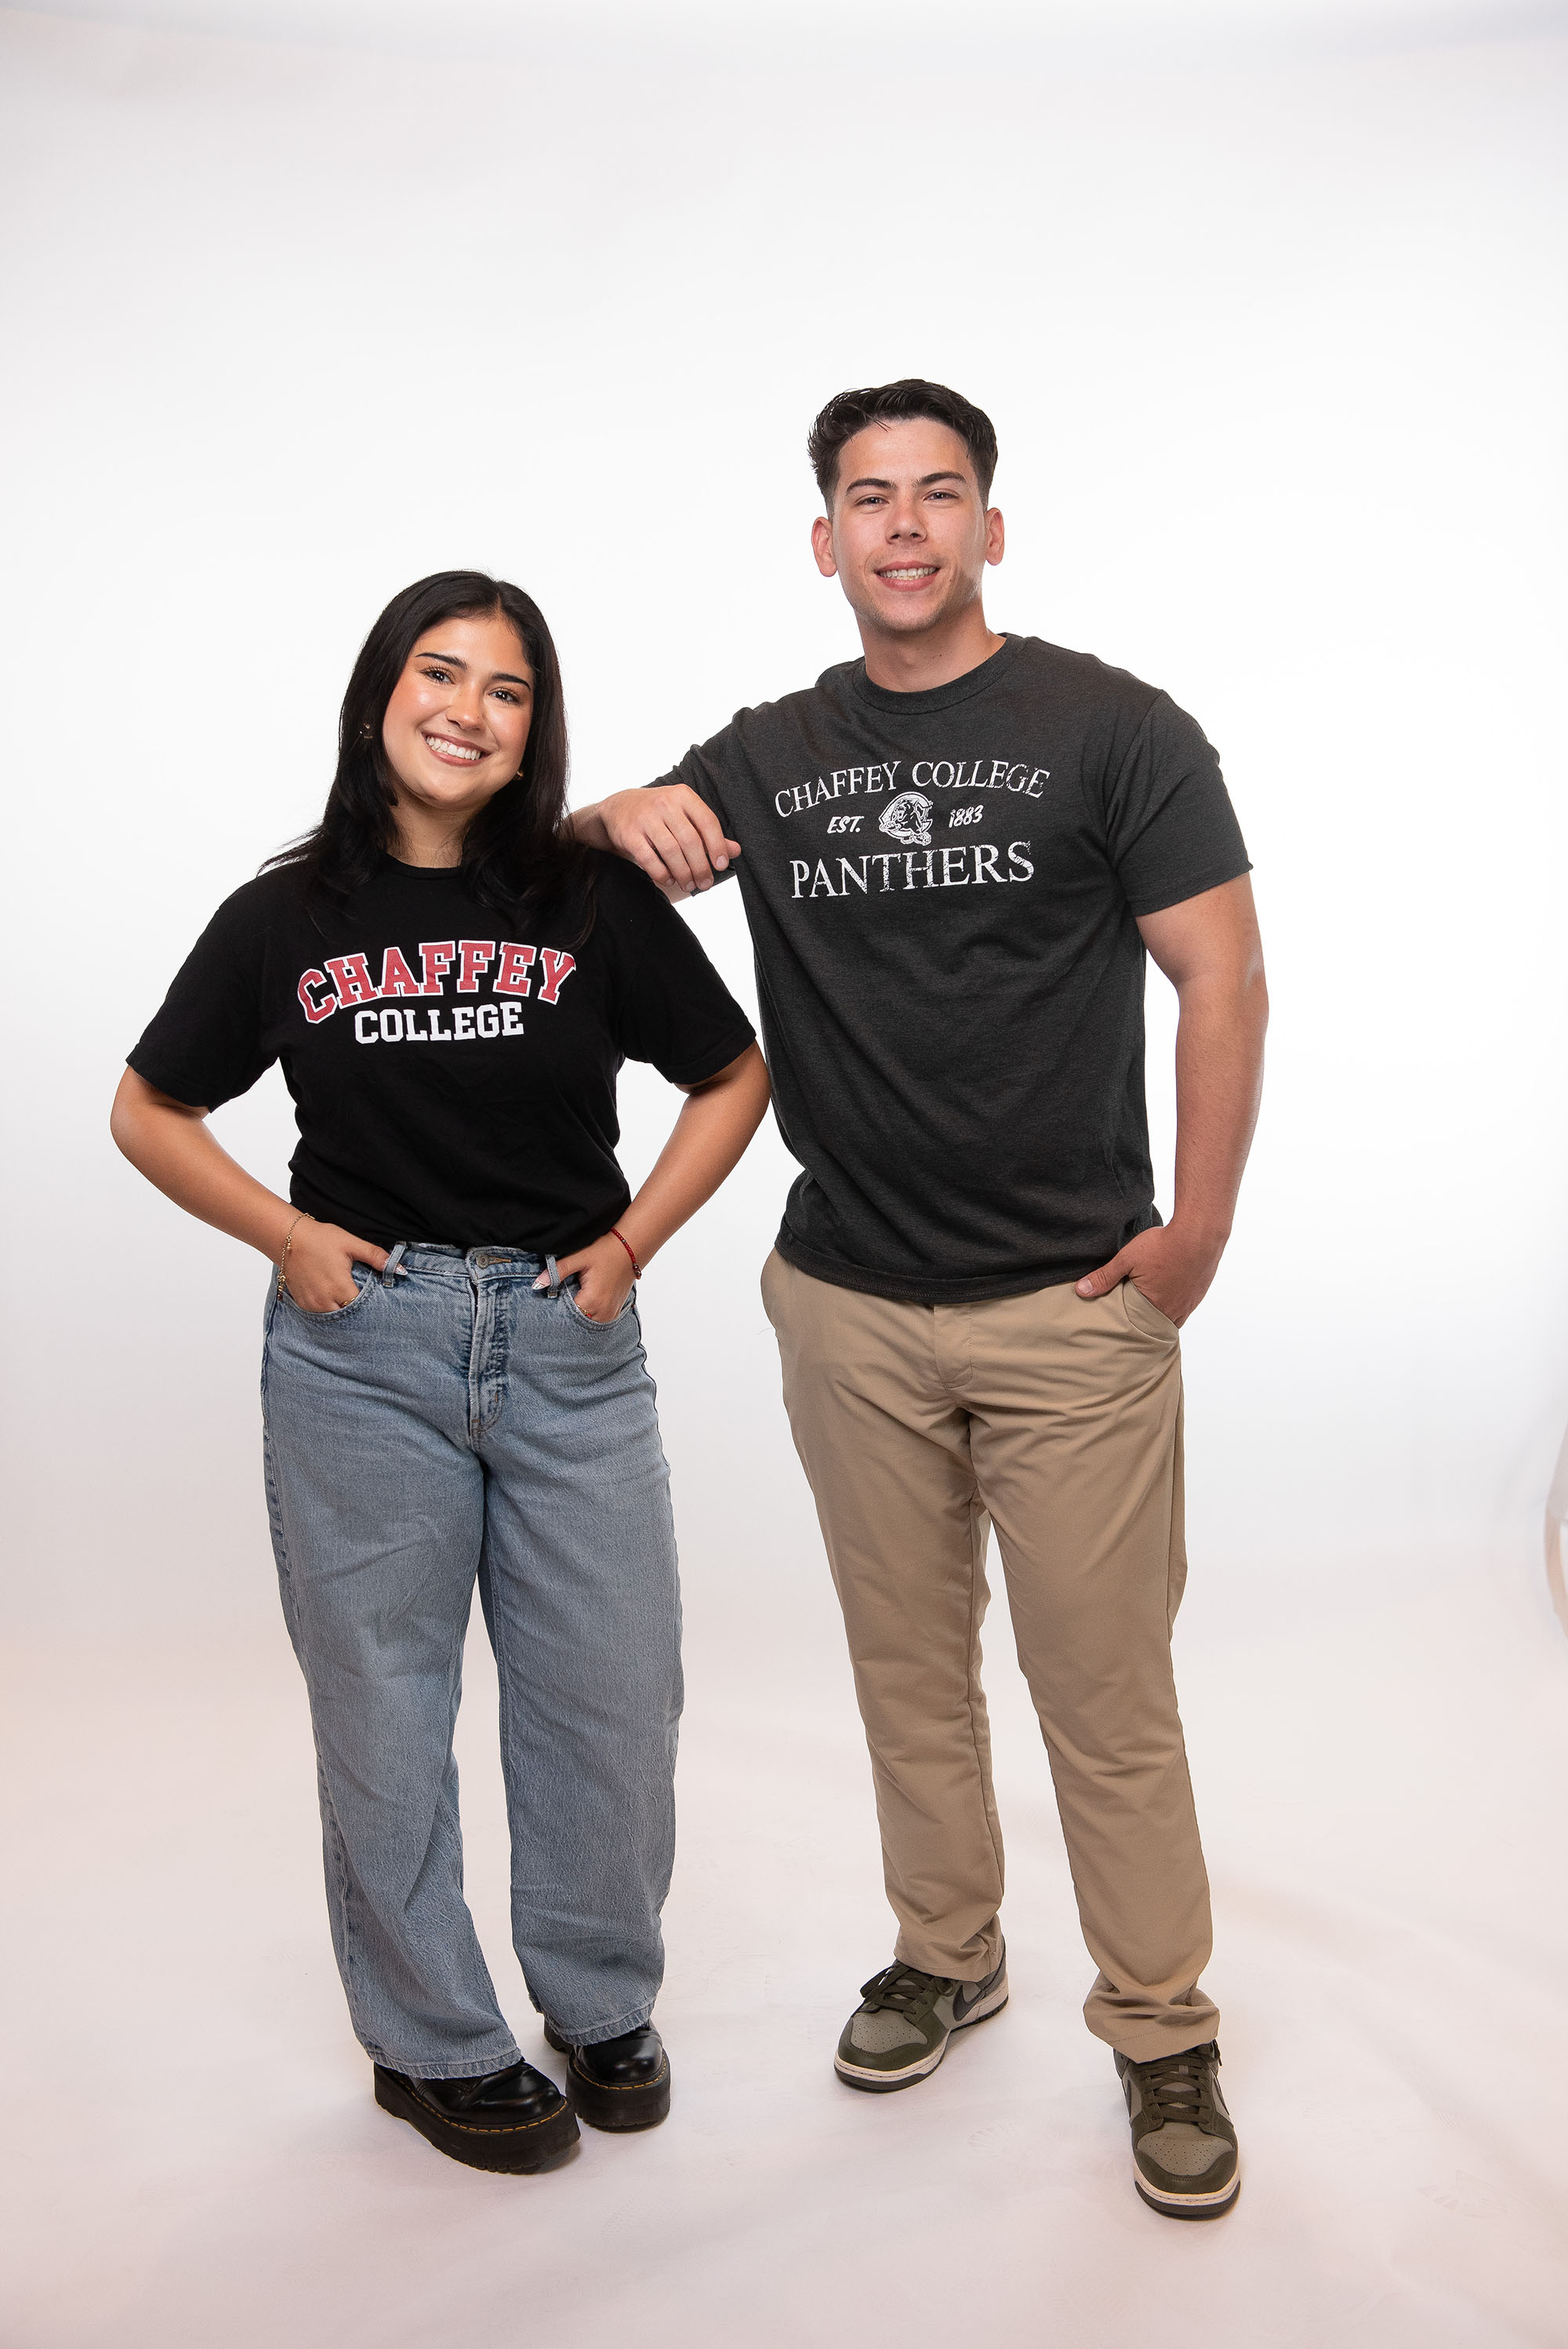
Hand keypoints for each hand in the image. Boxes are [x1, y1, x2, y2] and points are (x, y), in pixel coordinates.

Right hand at [282, 1218, 389, 1311]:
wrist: (289, 1238)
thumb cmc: (321, 1239)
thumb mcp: (351, 1243)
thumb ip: (375, 1256)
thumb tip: (397, 1268)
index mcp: (340, 1287)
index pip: (362, 1308)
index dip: (371, 1305)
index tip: (378, 1301)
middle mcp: (324, 1300)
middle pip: (349, 1315)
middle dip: (358, 1310)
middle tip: (367, 1303)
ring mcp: (312, 1304)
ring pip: (334, 1317)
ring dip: (343, 1310)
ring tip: (350, 1300)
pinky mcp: (303, 1303)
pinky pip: (320, 1314)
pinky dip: (329, 1309)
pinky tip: (335, 1300)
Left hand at [533, 1231, 636, 1321]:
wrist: (631, 1247)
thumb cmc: (606, 1250)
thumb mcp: (579, 1257)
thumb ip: (558, 1271)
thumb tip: (538, 1284)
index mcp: (593, 1301)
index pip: (566, 1314)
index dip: (557, 1305)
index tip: (554, 1295)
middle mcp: (603, 1312)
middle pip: (575, 1318)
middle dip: (566, 1309)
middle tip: (564, 1291)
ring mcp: (610, 1314)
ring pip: (585, 1320)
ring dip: (578, 1310)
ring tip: (576, 1291)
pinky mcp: (614, 1312)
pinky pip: (595, 1318)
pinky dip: (588, 1310)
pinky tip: (585, 1296)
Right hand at [600, 786, 740, 900]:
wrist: (620, 808)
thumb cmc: (660, 814)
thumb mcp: (685, 816)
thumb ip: (709, 833)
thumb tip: (735, 850)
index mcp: (684, 796)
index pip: (707, 821)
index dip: (717, 846)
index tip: (721, 865)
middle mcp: (665, 803)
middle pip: (690, 840)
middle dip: (700, 867)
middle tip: (705, 883)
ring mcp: (645, 818)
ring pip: (671, 851)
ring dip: (683, 873)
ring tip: (689, 885)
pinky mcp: (629, 834)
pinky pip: (649, 859)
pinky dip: (662, 873)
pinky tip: (670, 879)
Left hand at [1074, 1222, 1225, 1329]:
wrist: (1200, 1232)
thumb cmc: (1163, 1245)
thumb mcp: (1128, 1258)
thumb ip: (1105, 1277)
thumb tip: (1081, 1291)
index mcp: (1155, 1307)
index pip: (1138, 1329)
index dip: (1129, 1326)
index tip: (1119, 1323)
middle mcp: (1175, 1311)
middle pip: (1156, 1325)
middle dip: (1144, 1322)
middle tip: (1131, 1315)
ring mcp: (1190, 1303)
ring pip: (1173, 1317)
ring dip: (1161, 1312)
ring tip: (1148, 1303)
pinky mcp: (1200, 1292)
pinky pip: (1186, 1306)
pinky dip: (1175, 1302)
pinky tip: (1168, 1290)